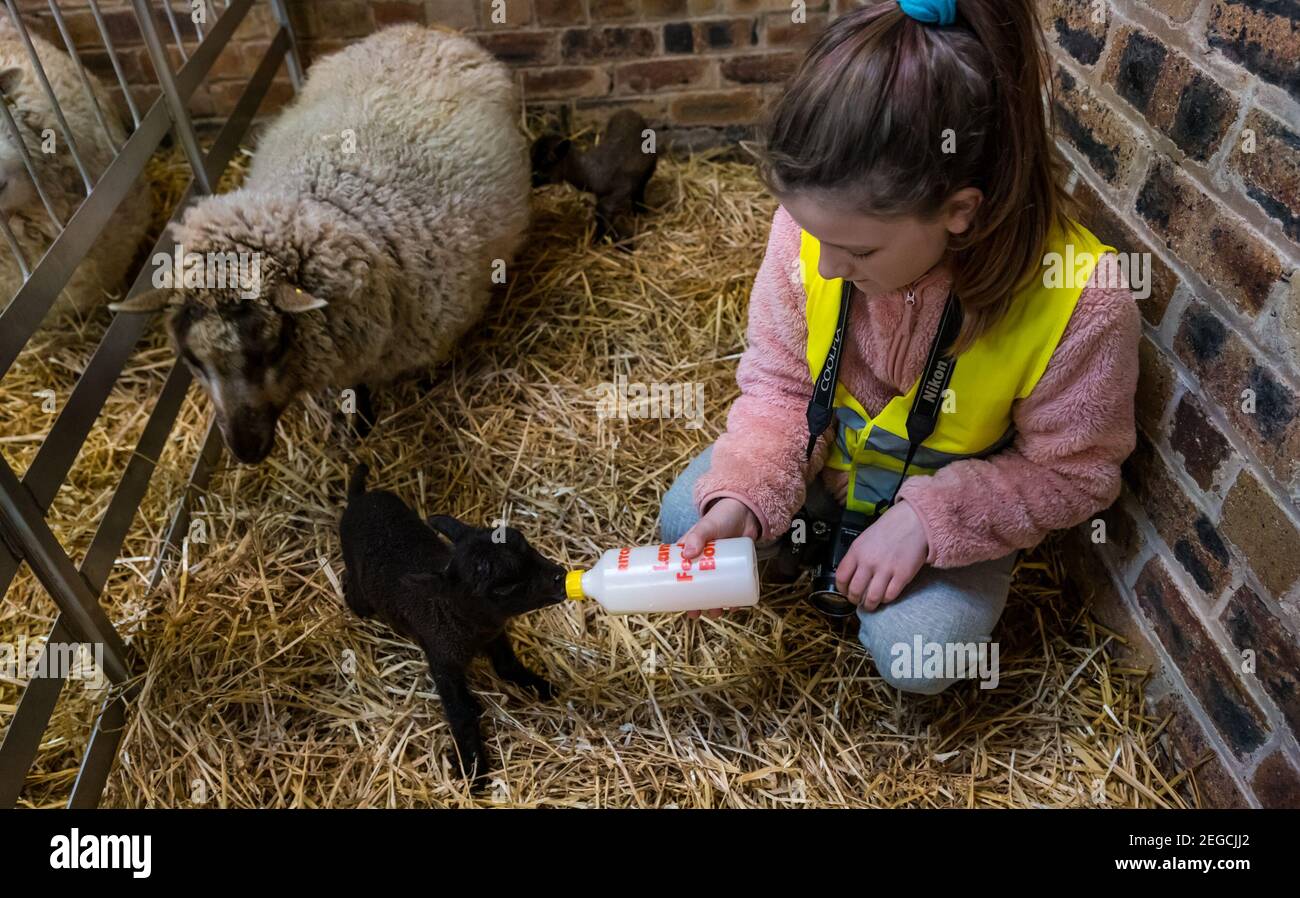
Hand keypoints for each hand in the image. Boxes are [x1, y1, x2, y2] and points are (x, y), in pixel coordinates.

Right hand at [680, 497, 758, 618]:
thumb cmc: (721, 517)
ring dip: (714, 604)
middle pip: (696, 588)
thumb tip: (688, 554)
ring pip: (714, 591)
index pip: (677, 575)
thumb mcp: (707, 526)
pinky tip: (734, 606)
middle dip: (695, 604)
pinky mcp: (734, 569)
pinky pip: (731, 587)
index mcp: (688, 554)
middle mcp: (701, 563)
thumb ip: (698, 536)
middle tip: (696, 614)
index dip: (675, 592)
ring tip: (718, 612)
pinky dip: (732, 598)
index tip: (675, 605)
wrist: (746, 512)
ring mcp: (719, 567)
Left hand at [835, 501, 928, 610]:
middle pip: (855, 591)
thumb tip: (850, 576)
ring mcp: (886, 570)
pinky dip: (886, 599)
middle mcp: (869, 562)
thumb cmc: (888, 530)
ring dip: (869, 605)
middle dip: (855, 600)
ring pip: (872, 598)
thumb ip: (855, 557)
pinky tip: (885, 596)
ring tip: (870, 604)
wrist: (912, 522)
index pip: (841, 577)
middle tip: (858, 601)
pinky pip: (890, 596)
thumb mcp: (864, 539)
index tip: (845, 592)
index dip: (841, 589)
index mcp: (856, 552)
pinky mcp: (902, 576)